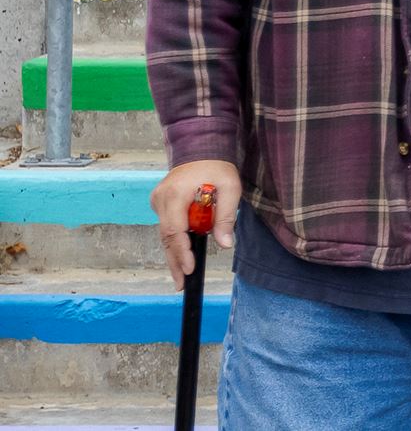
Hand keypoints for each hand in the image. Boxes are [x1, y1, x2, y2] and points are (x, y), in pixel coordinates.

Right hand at [150, 160, 240, 287]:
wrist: (201, 148)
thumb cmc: (217, 167)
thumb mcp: (230, 188)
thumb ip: (226, 216)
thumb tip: (225, 244)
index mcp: (176, 194)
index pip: (175, 230)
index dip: (181, 252)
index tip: (188, 270)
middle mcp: (161, 199)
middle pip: (166, 237)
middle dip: (174, 261)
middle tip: (180, 283)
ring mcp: (158, 200)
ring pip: (165, 233)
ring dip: (174, 253)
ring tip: (180, 275)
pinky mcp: (160, 202)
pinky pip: (167, 225)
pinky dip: (174, 240)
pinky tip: (181, 255)